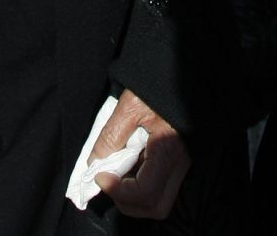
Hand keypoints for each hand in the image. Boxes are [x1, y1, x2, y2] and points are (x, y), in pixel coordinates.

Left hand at [91, 89, 189, 217]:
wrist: (179, 69)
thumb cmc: (156, 84)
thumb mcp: (129, 105)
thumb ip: (111, 135)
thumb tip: (95, 162)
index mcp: (169, 149)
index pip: (145, 192)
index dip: (118, 191)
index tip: (99, 176)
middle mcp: (180, 163)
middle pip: (157, 206)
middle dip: (127, 203)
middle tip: (106, 182)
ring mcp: (182, 164)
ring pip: (160, 201)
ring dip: (133, 197)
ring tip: (114, 175)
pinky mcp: (178, 161)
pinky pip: (161, 187)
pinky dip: (140, 187)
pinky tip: (126, 168)